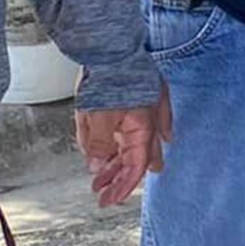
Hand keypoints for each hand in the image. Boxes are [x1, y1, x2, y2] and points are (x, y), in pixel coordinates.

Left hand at [77, 87, 172, 206]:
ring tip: (98, 176)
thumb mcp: (97, 116)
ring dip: (115, 162)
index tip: (109, 201)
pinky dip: (121, 143)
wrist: (110, 44)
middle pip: (135, 160)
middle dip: (120, 178)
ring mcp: (143, 112)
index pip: (136, 168)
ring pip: (131, 145)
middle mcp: (147, 123)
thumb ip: (98, 145)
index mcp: (143, 129)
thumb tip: (96, 167)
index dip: (123, 187)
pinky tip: (116, 151)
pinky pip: (130, 128)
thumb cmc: (110, 75)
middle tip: (105, 194)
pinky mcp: (135, 101)